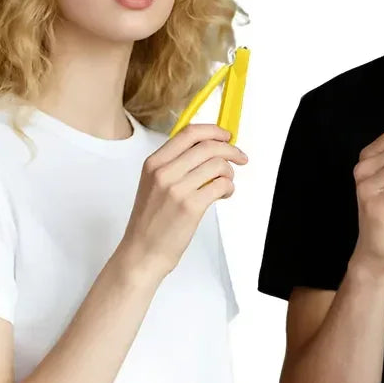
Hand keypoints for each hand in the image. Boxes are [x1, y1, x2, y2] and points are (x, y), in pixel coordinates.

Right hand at [117, 124, 246, 280]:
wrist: (143, 251)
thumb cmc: (151, 220)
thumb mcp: (154, 184)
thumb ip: (176, 164)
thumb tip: (209, 150)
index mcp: (154, 163)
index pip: (188, 133)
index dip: (213, 131)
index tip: (226, 136)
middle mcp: (163, 172)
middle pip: (208, 146)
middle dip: (231, 150)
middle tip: (240, 158)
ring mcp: (177, 189)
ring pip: (218, 165)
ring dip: (230, 173)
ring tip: (226, 183)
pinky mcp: (191, 206)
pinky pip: (222, 185)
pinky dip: (229, 188)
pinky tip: (223, 195)